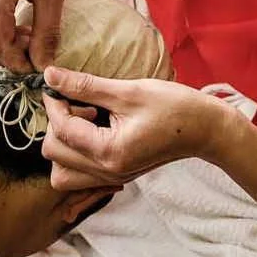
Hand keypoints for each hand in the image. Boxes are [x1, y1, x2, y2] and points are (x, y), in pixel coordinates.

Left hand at [40, 68, 232, 191]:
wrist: (206, 129)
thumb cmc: (174, 107)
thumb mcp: (128, 91)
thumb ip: (85, 86)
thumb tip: (50, 76)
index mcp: (110, 152)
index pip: (62, 131)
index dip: (54, 104)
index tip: (57, 84)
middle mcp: (108, 172)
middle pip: (55, 156)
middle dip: (58, 125)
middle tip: (79, 103)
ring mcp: (112, 179)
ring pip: (62, 175)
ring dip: (63, 146)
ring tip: (85, 121)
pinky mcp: (117, 176)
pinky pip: (80, 180)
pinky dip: (74, 161)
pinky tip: (89, 136)